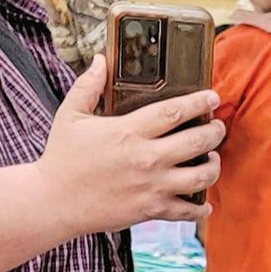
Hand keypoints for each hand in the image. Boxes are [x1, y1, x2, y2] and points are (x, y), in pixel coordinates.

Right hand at [37, 53, 222, 234]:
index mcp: (129, 131)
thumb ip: (88, 86)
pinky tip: (204, 203)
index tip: (212, 97)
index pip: (175, 110)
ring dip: (214, 166)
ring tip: (212, 158)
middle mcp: (147, 158)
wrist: (54, 201)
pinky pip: (187, 212)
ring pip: (201, 176)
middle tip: (216, 127)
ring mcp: (152, 186)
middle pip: (198, 141)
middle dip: (215, 132)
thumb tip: (101, 60)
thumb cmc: (61, 157)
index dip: (199, 101)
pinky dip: (200, 209)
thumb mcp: (70, 115)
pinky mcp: (150, 210)